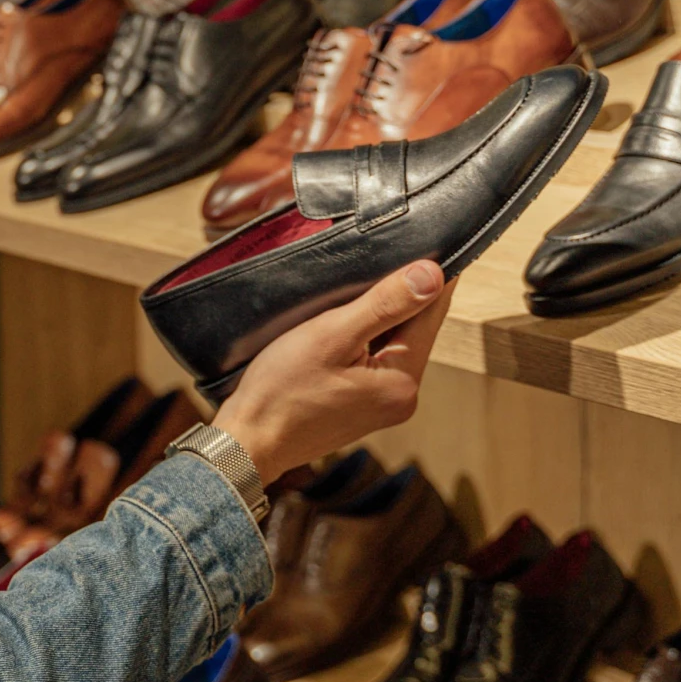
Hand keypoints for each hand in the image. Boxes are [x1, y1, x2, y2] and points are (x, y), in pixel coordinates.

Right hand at [211, 260, 454, 483]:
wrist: (248, 439)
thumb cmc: (281, 390)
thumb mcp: (332, 334)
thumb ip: (385, 304)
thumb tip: (433, 275)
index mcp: (403, 382)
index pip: (430, 314)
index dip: (430, 276)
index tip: (430, 242)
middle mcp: (401, 398)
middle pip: (413, 329)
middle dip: (401, 295)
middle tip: (384, 257)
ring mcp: (381, 405)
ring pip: (391, 342)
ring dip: (379, 316)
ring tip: (356, 287)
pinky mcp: (361, 406)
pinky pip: (373, 359)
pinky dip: (363, 337)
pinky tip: (342, 323)